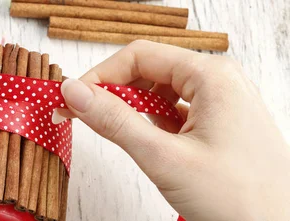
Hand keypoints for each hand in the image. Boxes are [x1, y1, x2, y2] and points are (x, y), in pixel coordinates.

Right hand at [58, 40, 289, 220]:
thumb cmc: (238, 199)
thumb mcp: (164, 157)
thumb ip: (115, 121)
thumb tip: (75, 92)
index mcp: (212, 77)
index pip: (140, 56)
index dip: (100, 76)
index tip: (73, 99)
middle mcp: (218, 82)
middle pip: (149, 71)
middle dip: (113, 92)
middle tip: (81, 115)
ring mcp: (220, 103)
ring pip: (160, 92)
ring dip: (131, 109)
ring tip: (111, 131)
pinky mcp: (218, 124)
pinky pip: (174, 112)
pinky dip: (150, 124)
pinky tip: (139, 141)